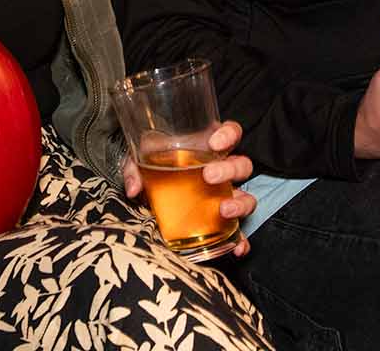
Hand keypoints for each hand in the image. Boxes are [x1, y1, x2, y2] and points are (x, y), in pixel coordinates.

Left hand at [120, 119, 257, 257]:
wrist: (151, 195)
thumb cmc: (152, 169)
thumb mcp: (139, 162)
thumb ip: (135, 169)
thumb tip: (133, 189)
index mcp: (206, 149)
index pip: (230, 133)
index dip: (228, 135)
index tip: (214, 143)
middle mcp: (221, 171)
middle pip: (241, 165)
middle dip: (229, 170)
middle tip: (209, 175)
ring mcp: (223, 197)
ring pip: (246, 197)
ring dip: (240, 204)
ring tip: (224, 210)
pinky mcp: (220, 222)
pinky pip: (238, 232)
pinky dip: (241, 240)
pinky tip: (237, 246)